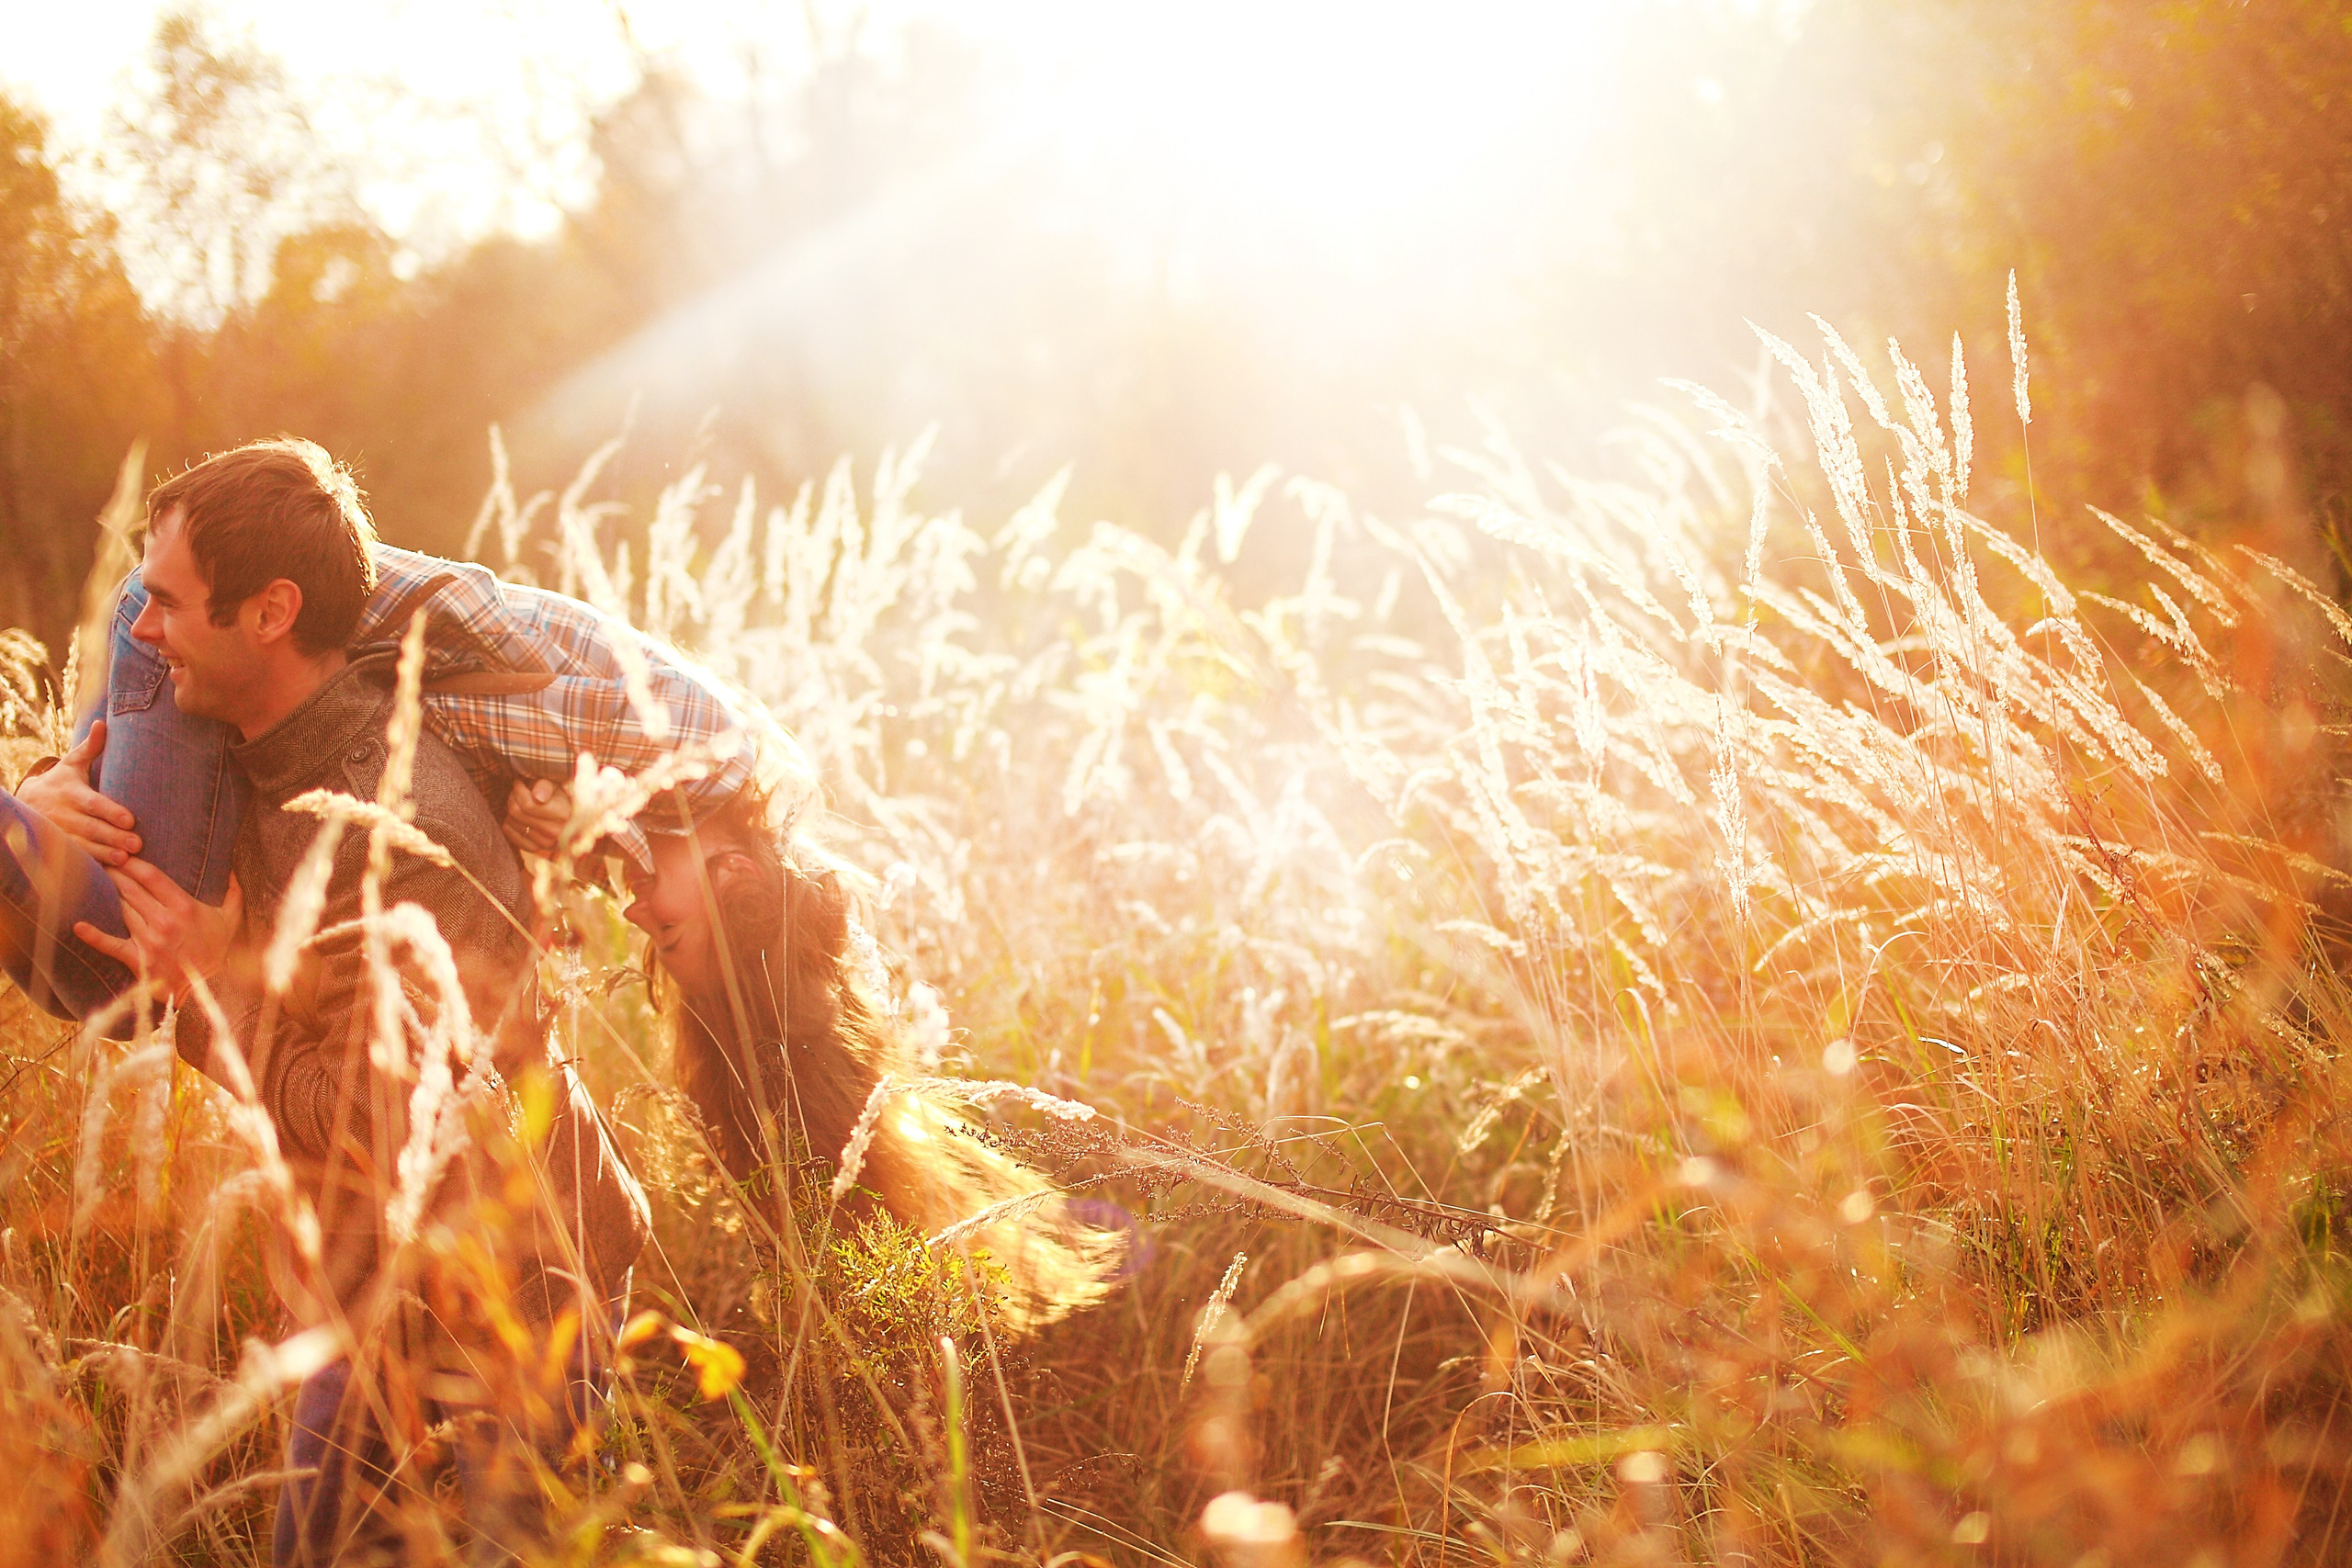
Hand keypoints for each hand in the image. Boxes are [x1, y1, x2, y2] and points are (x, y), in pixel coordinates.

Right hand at [17, 721, 139, 865]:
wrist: (25, 804)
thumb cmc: (60, 783)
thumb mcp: (70, 764)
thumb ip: (90, 748)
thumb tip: (102, 723)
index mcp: (70, 793)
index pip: (92, 803)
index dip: (110, 812)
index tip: (129, 819)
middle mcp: (63, 815)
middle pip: (91, 827)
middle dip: (113, 836)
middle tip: (137, 844)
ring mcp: (59, 834)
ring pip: (83, 846)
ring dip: (104, 854)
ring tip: (126, 859)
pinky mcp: (59, 849)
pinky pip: (76, 859)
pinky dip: (92, 866)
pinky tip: (110, 872)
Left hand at [75, 864, 241, 1004]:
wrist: (209, 989)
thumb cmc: (219, 951)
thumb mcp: (232, 919)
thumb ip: (234, 892)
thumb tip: (234, 870)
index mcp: (185, 908)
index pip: (151, 876)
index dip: (133, 862)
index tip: (122, 853)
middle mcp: (164, 921)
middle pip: (131, 888)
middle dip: (115, 873)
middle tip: (103, 861)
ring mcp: (149, 940)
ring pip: (121, 909)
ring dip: (108, 894)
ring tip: (97, 880)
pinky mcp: (138, 959)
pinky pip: (111, 944)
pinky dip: (93, 935)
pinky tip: (78, 925)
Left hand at [503, 777, 572, 858]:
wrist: (566, 818)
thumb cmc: (557, 797)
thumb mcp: (554, 785)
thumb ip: (545, 786)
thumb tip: (538, 797)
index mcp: (564, 814)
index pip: (528, 805)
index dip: (519, 790)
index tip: (520, 783)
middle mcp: (556, 832)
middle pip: (516, 812)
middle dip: (513, 797)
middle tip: (517, 791)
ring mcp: (545, 844)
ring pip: (511, 821)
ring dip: (511, 809)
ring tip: (519, 803)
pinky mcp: (535, 849)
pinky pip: (509, 833)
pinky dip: (509, 822)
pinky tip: (518, 817)